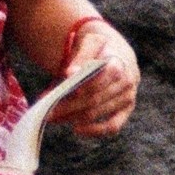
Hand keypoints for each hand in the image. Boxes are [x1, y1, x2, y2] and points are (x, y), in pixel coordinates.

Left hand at [53, 19, 138, 137]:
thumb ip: (81, 57)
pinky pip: (113, 126)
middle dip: (68, 106)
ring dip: (72, 117)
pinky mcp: (126, 110)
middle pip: (93, 99)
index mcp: (119, 63)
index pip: (98, 80)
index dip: (81, 87)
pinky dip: (95, 131)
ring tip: (53, 118)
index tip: (62, 92)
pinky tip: (76, 129)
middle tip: (47, 111)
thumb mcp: (90, 43)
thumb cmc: (98, 48)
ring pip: (97, 113)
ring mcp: (128, 98)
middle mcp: (127, 82)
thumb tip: (69, 74)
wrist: (115, 52)